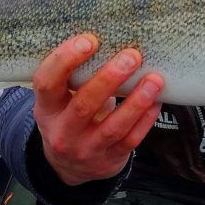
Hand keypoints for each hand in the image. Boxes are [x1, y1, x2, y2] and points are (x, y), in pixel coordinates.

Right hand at [33, 34, 162, 185]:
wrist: (70, 168)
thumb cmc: (69, 117)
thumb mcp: (59, 101)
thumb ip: (75, 77)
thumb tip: (111, 36)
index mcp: (46, 109)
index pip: (47, 83)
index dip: (65, 60)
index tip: (89, 40)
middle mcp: (62, 132)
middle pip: (84, 105)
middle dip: (109, 78)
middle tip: (131, 55)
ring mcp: (86, 149)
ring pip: (113, 126)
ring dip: (136, 101)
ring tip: (154, 79)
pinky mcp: (110, 160)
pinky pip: (131, 139)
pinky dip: (146, 119)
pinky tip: (157, 100)